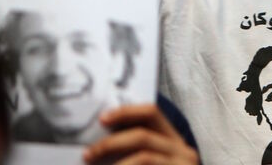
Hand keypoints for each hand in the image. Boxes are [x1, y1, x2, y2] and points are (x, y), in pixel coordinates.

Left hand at [83, 104, 198, 164]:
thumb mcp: (152, 161)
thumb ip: (136, 152)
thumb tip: (100, 144)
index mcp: (174, 142)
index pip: (151, 113)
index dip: (125, 112)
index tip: (101, 119)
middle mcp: (184, 152)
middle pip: (143, 136)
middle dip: (110, 144)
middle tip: (88, 154)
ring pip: (143, 157)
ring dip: (116, 164)